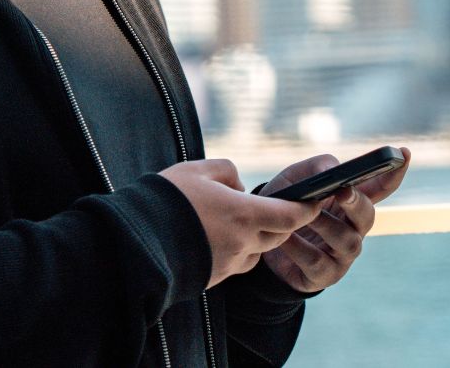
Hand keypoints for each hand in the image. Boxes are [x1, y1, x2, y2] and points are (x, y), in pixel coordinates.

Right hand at [159, 159, 322, 288]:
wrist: (134, 243)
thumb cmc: (165, 201)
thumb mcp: (196, 170)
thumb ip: (227, 172)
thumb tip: (238, 187)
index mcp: (244, 214)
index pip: (292, 215)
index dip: (307, 208)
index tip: (315, 199)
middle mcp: (243, 243)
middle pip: (278, 234)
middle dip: (281, 221)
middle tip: (271, 206)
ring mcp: (229, 264)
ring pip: (257, 250)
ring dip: (255, 236)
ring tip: (230, 219)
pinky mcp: (215, 278)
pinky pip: (236, 263)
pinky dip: (235, 250)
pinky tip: (212, 237)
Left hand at [256, 146, 411, 292]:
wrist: (260, 241)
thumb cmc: (284, 205)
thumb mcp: (294, 179)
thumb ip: (315, 169)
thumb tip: (332, 170)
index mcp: (351, 202)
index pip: (380, 188)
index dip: (394, 173)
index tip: (403, 153)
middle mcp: (354, 228)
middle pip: (368, 216)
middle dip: (357, 203)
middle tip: (342, 191)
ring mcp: (342, 254)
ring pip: (348, 241)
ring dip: (327, 226)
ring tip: (305, 216)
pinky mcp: (325, 274)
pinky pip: (317, 261)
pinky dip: (300, 248)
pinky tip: (286, 237)